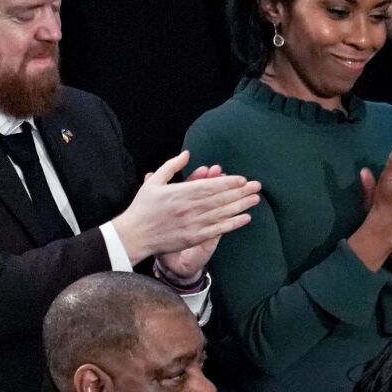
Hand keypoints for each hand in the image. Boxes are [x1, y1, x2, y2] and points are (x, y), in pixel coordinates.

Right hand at [112, 150, 260, 261]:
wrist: (134, 235)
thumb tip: (188, 154)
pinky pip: (218, 229)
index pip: (210, 186)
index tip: (243, 179)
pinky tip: (246, 218)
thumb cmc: (143, 207)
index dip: (228, 182)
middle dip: (241, 192)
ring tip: (255, 199)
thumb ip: (171, 166)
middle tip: (257, 186)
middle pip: (221, 198)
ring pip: (222, 213)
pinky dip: (233, 224)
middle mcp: (189, 208)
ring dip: (241, 206)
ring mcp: (193, 223)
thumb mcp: (153, 182)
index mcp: (179, 193)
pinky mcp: (194, 237)